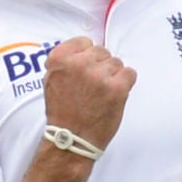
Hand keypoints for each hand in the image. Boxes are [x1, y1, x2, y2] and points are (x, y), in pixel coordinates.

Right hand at [41, 37, 134, 153]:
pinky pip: (129, 73)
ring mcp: (99, 75)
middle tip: (92, 88)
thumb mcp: (51, 80)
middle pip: (101, 51)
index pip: (84, 42)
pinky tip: (113, 96)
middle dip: (100, 67)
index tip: (85, 70)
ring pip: (116, 63)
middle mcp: (78, 64)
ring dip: (112, 77)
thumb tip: (84, 47)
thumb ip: (65, 61)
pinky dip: (125, 84)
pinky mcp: (116, 88)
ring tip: (101, 95)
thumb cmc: (62, 111)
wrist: (72, 139)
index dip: (86, 56)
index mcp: (60, 60)